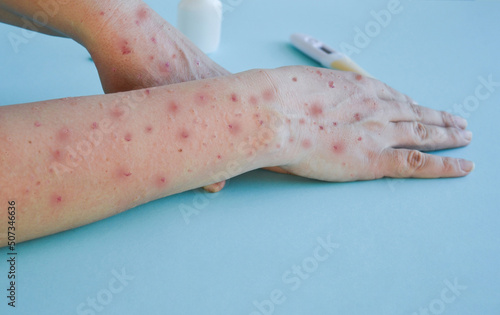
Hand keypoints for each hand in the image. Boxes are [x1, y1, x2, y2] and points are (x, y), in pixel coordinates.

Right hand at [269, 66, 472, 180]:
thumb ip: (305, 98)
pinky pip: (418, 163)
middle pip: (415, 113)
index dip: (410, 103)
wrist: (275, 115)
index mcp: (355, 88)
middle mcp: (373, 107)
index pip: (391, 96)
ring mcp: (377, 133)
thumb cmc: (276, 101)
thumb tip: (298, 108)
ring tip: (464, 136)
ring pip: (424, 134)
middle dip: (437, 117)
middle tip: (457, 121)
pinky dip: (444, 166)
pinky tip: (462, 166)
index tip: (419, 105)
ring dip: (448, 135)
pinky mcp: (374, 159)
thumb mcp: (294, 89)